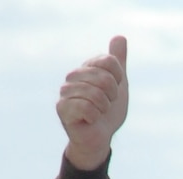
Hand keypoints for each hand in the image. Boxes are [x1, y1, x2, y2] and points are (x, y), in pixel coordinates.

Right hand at [57, 36, 128, 171]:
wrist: (100, 138)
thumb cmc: (107, 112)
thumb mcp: (118, 85)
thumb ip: (118, 62)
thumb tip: (120, 37)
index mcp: (86, 68)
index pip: (110, 62)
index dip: (118, 79)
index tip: (114, 91)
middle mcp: (73, 76)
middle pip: (103, 77)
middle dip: (112, 96)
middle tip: (106, 105)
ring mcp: (65, 91)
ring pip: (95, 93)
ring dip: (104, 108)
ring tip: (99, 113)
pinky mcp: (62, 108)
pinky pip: (86, 107)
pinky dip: (95, 116)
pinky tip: (90, 120)